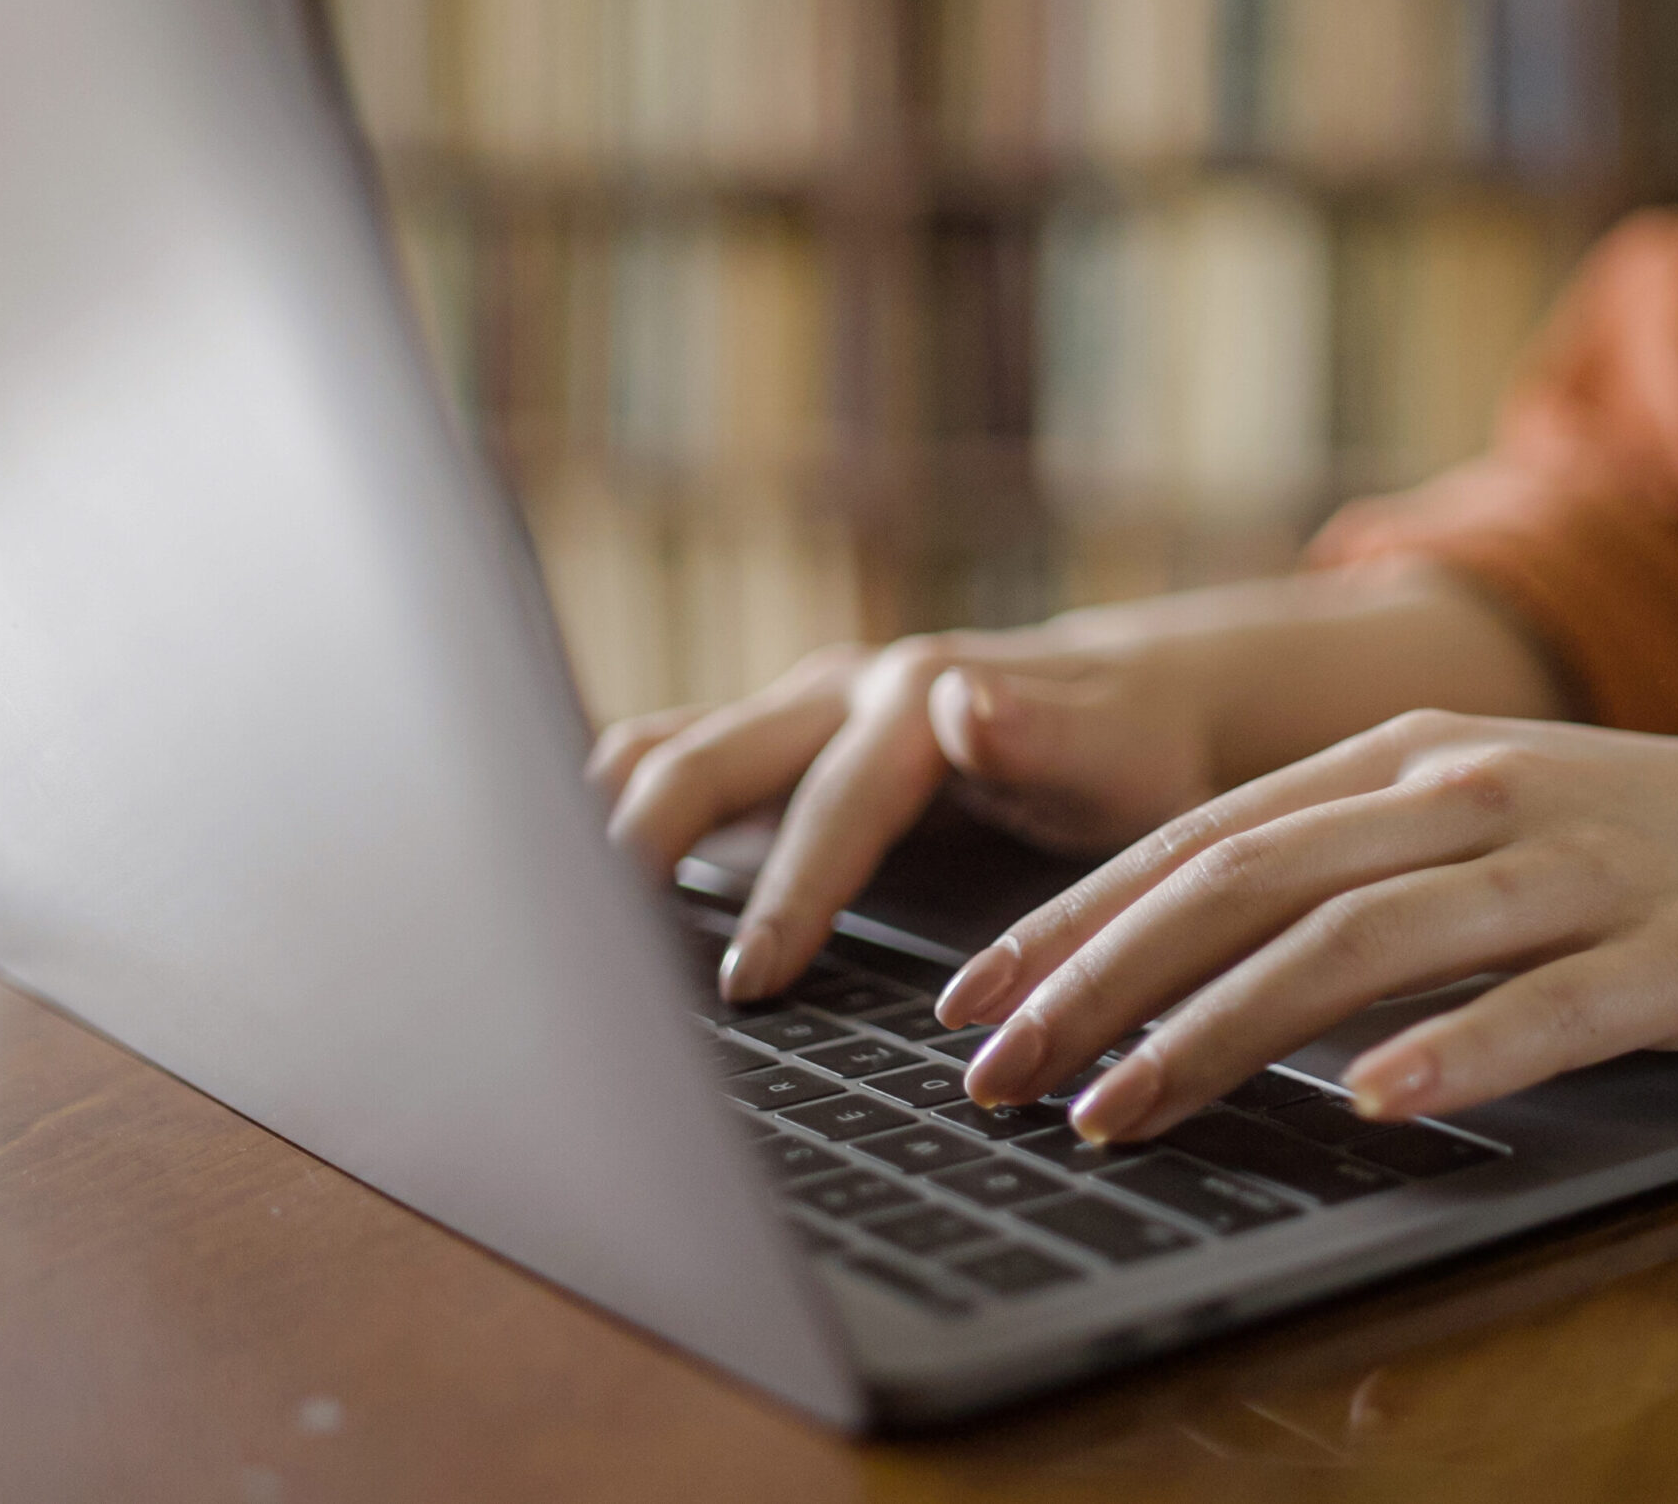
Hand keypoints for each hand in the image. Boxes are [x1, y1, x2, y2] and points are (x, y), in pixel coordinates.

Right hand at [589, 628, 1222, 1000]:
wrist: (1131, 704)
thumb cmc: (1129, 755)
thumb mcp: (1114, 756)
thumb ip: (1041, 738)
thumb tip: (961, 704)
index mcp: (909, 700)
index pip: (827, 807)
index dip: (784, 897)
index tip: (745, 985)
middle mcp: (835, 692)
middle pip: (703, 760)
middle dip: (639, 846)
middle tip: (583, 947)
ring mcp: (794, 712)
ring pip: (665, 751)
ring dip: (603, 818)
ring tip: (546, 911)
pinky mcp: (775, 743)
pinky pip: (672, 763)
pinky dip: (617, 811)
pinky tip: (578, 882)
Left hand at [936, 707, 1677, 1136]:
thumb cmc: (1649, 836)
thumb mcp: (1473, 813)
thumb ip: (1343, 858)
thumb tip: (1176, 947)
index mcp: (1401, 760)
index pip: (1199, 840)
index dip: (1071, 921)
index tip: (971, 1000)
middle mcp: (1465, 795)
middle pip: (1245, 884)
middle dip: (1098, 982)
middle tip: (996, 1073)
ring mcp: (1570, 866)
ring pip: (1362, 941)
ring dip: (1222, 1028)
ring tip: (1122, 1107)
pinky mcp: (1672, 949)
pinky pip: (1549, 1005)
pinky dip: (1454, 1050)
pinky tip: (1375, 1102)